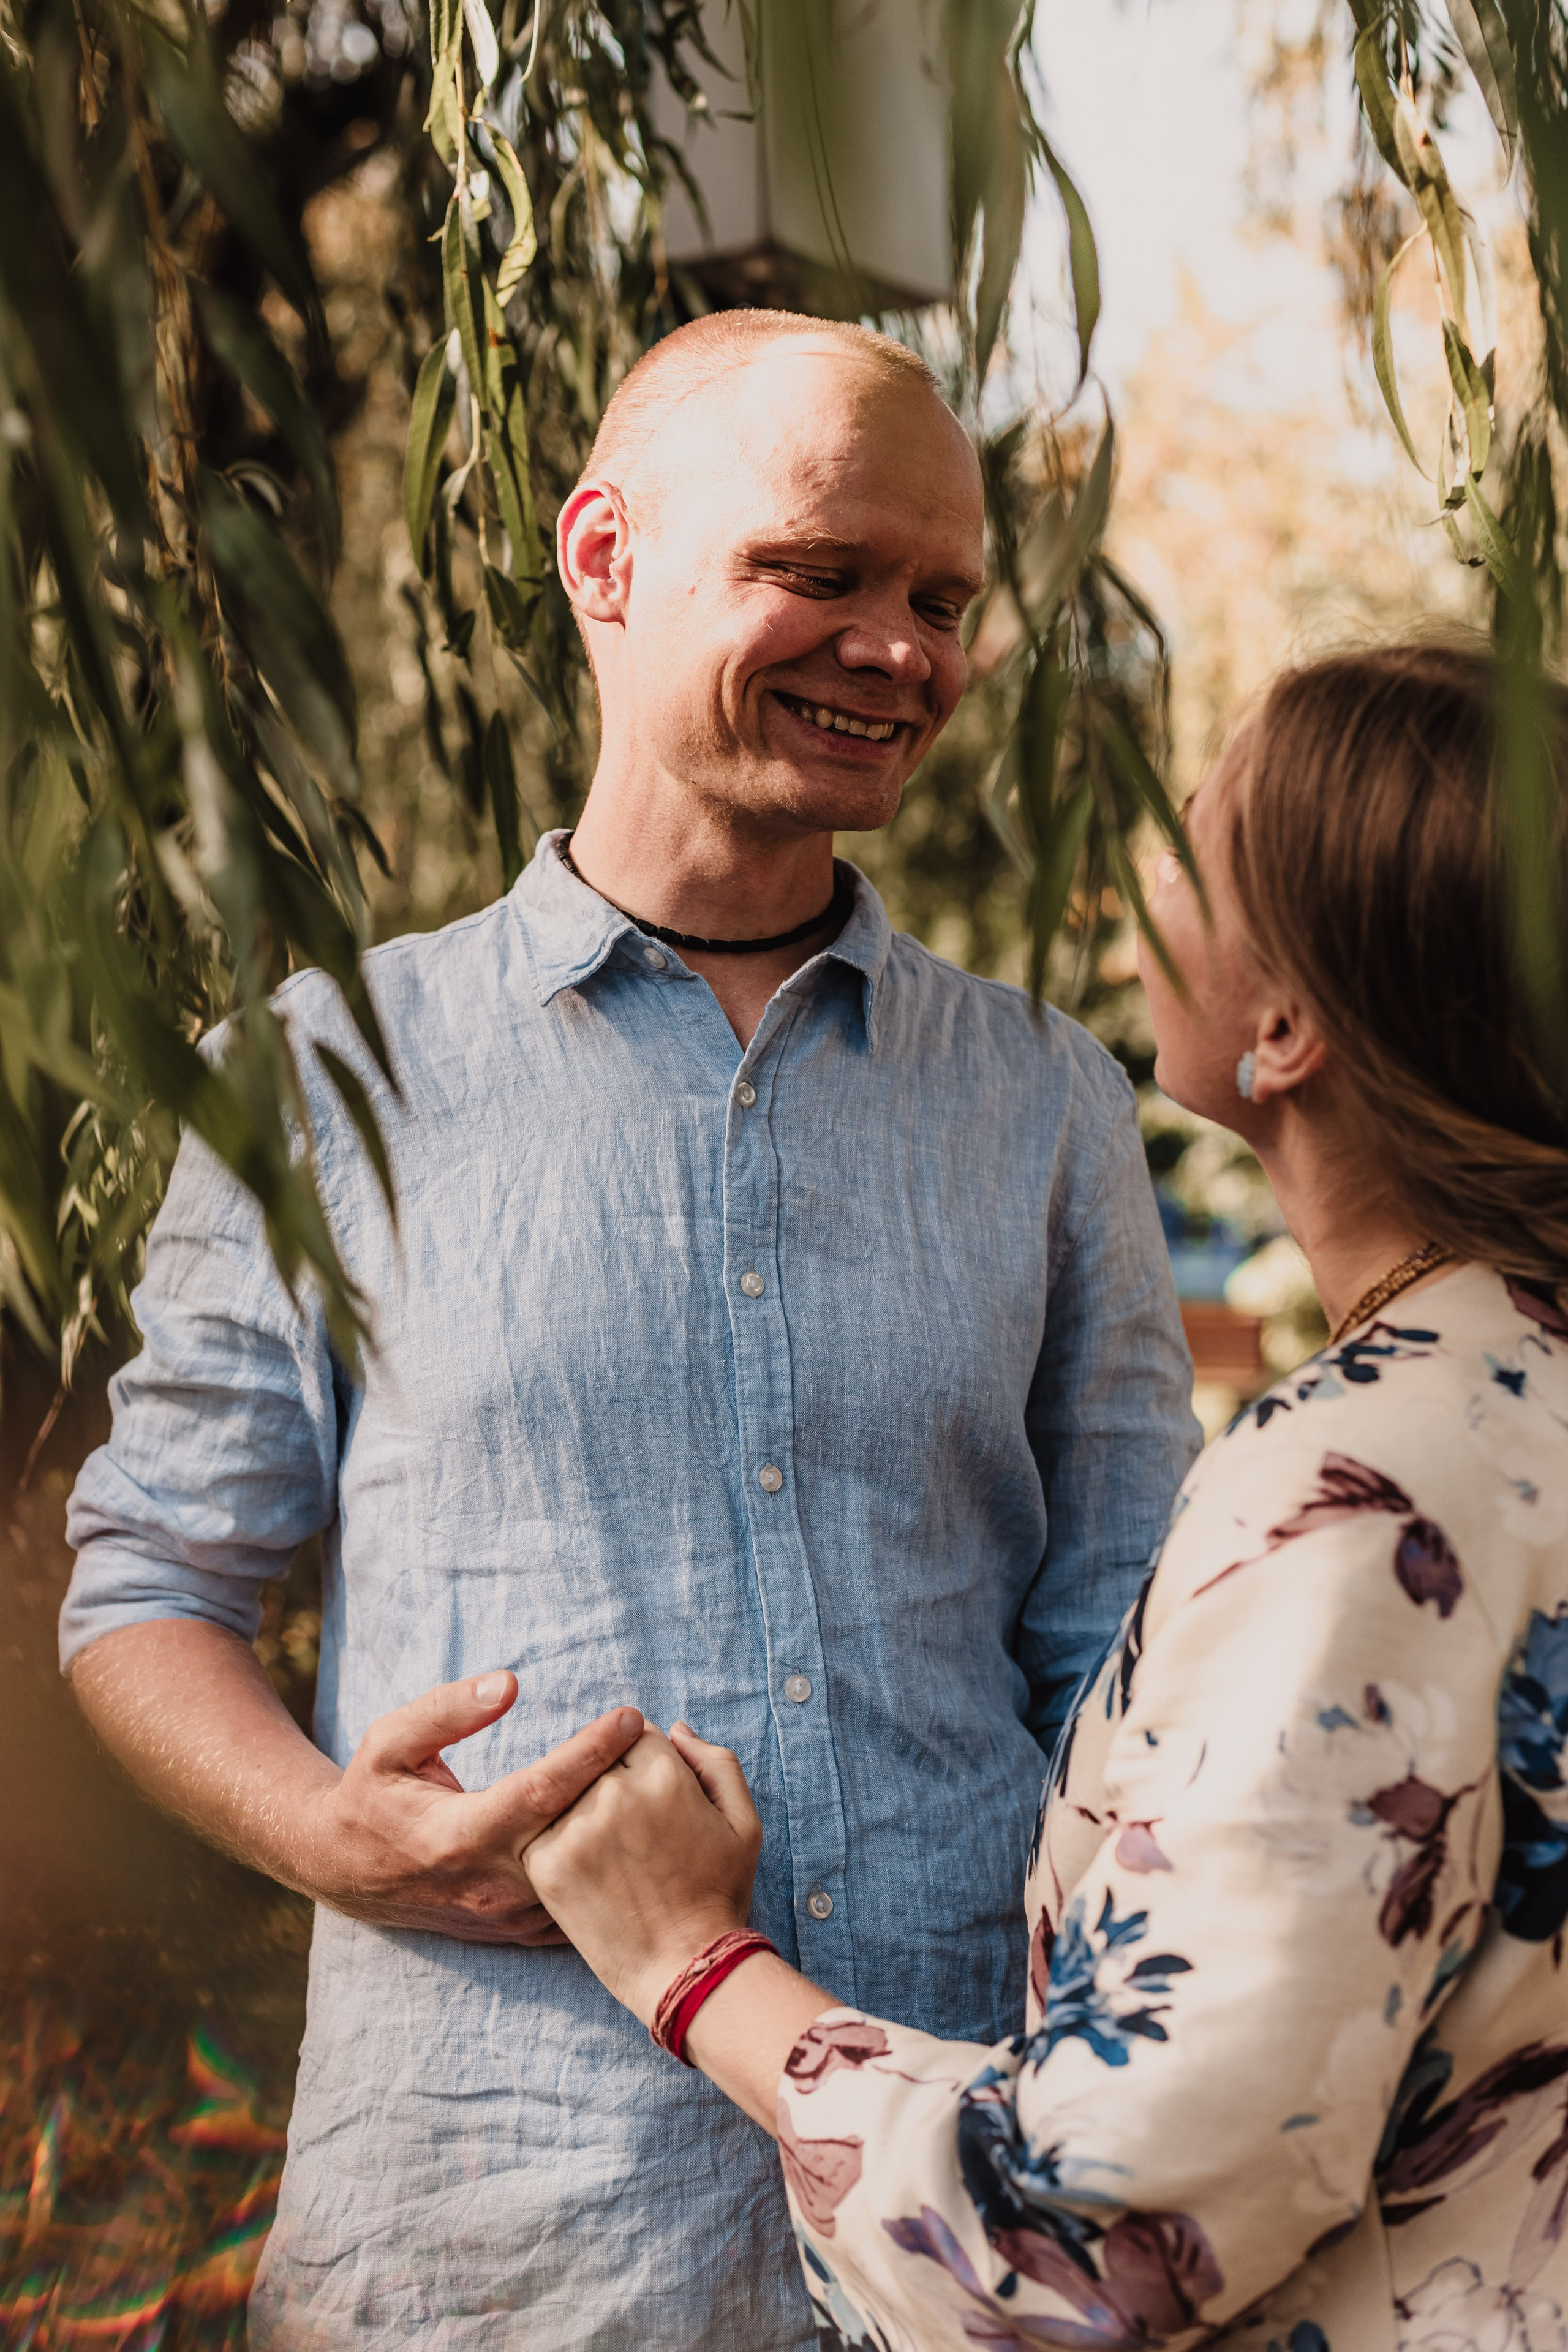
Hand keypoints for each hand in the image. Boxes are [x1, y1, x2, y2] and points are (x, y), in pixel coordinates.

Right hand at [301, 1673, 644, 1944]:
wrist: (347, 1871)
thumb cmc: (372, 1793)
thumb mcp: (389, 1742)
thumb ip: (445, 1710)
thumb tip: (508, 1683)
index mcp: (459, 1834)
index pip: (541, 1791)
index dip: (590, 1752)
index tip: (631, 1717)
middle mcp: (489, 1883)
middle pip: (576, 1836)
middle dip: (624, 1790)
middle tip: (664, 1745)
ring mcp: (506, 1915)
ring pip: (584, 1878)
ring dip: (622, 1832)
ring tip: (662, 1782)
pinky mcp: (517, 1930)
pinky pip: (578, 1907)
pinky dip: (609, 1872)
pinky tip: (636, 1832)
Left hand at [524, 1721, 763, 2020]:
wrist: (683, 1969)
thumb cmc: (717, 1894)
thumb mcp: (742, 1821)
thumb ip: (714, 1761)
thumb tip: (676, 1728)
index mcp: (663, 1773)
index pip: (635, 1733)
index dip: (644, 1764)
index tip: (650, 1799)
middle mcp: (615, 1792)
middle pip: (598, 1758)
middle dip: (613, 1784)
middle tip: (632, 1833)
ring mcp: (576, 1827)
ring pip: (567, 1792)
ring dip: (582, 1810)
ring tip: (613, 1857)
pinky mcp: (546, 1863)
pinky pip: (542, 1829)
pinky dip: (560, 1844)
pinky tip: (588, 1874)